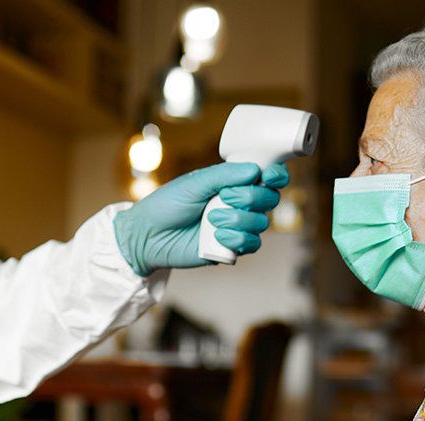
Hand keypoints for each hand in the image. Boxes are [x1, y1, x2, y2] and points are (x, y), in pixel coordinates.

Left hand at [113, 162, 289, 275]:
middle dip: (251, 198)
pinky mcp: (231, 248)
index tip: (270, 176)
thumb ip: (223, 175)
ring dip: (239, 220)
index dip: (276, 175)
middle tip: (225, 197)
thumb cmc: (167, 205)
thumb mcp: (194, 183)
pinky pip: (252, 245)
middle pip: (269, 199)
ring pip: (262, 223)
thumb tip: (254, 169)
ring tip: (212, 220)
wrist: (148, 236)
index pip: (266, 177)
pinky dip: (238, 239)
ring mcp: (237, 226)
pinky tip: (218, 237)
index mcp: (232, 183)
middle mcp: (239, 204)